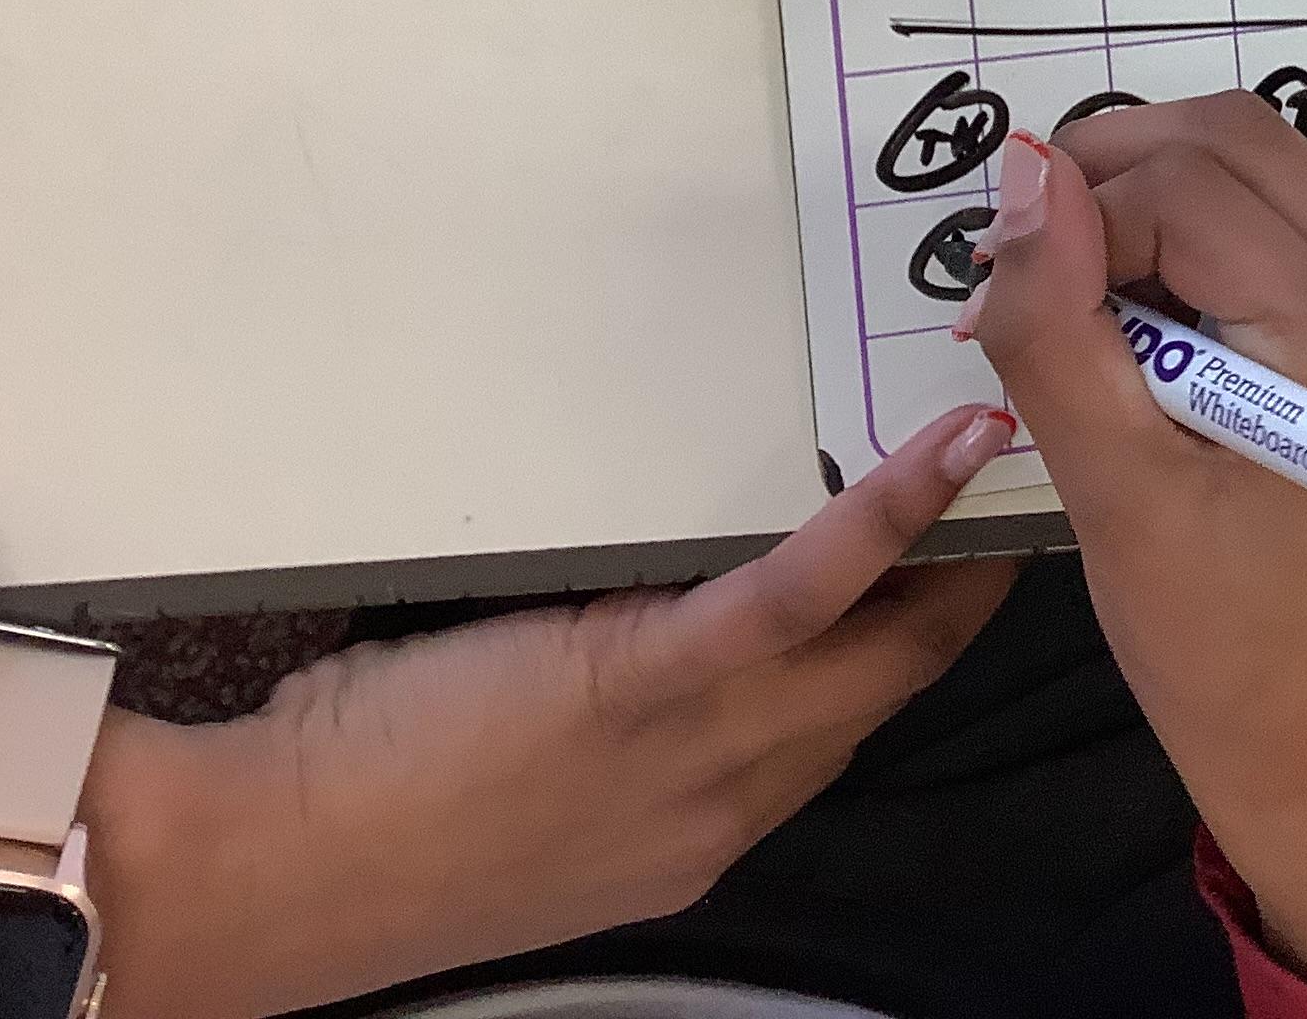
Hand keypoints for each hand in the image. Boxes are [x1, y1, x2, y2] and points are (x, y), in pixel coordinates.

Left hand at [85, 403, 1019, 1018]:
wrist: (269, 874)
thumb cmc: (368, 823)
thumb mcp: (540, 796)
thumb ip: (628, 733)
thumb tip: (670, 620)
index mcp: (707, 827)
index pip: (850, 723)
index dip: (925, 638)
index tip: (974, 558)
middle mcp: (731, 799)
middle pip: (897, 682)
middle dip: (979, 583)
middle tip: (1037, 473)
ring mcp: (703, 749)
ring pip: (881, 641)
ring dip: (962, 541)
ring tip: (1015, 433)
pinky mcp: (653, 684)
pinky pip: (802, 596)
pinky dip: (886, 519)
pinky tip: (945, 451)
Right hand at [966, 97, 1306, 999]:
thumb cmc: (1214, 638)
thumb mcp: (1110, 488)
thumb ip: (1057, 322)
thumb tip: (1024, 171)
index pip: (1187, 190)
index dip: (1071, 223)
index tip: (996, 303)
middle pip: (1233, 141)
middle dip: (1105, 183)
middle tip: (1020, 278)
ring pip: (1255, 158)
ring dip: (1144, 200)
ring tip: (1075, 307)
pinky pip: (1283, 206)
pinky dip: (1193, 231)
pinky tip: (1141, 315)